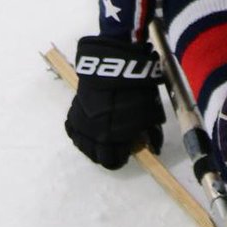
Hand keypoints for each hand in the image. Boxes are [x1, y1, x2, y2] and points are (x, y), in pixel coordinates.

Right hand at [65, 35, 165, 169]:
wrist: (113, 65)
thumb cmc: (137, 89)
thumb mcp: (151, 111)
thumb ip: (151, 133)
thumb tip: (154, 148)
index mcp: (113, 138)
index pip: (113, 161)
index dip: (121, 158)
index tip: (127, 151)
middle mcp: (93, 135)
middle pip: (97, 156)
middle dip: (108, 153)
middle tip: (117, 143)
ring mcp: (81, 124)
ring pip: (84, 145)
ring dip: (94, 144)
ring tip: (104, 134)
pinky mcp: (72, 113)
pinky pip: (75, 131)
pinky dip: (83, 132)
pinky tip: (92, 126)